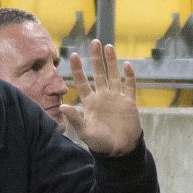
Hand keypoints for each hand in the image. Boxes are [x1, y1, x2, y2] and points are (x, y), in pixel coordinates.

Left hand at [60, 39, 141, 155]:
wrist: (120, 150)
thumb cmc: (100, 143)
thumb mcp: (85, 132)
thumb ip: (75, 119)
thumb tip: (62, 107)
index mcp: (90, 102)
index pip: (82, 82)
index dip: (78, 69)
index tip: (73, 55)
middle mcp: (102, 96)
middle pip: (99, 73)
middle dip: (96, 58)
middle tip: (95, 42)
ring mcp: (116, 98)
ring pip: (113, 75)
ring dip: (111, 61)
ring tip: (108, 46)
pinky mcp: (129, 102)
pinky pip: (129, 86)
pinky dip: (129, 76)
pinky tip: (127, 65)